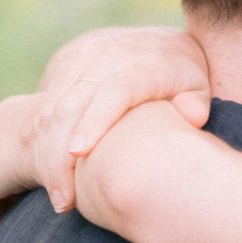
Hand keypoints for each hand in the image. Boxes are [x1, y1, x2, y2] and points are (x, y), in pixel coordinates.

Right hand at [33, 26, 212, 210]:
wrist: (159, 41)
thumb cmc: (183, 76)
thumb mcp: (199, 85)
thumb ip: (196, 101)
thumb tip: (191, 116)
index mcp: (141, 63)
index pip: (113, 90)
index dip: (94, 119)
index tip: (79, 152)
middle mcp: (106, 55)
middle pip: (72, 105)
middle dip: (60, 155)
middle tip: (64, 201)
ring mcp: (81, 56)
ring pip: (51, 107)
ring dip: (46, 153)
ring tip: (58, 195)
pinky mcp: (65, 62)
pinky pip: (45, 103)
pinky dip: (42, 138)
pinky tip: (49, 172)